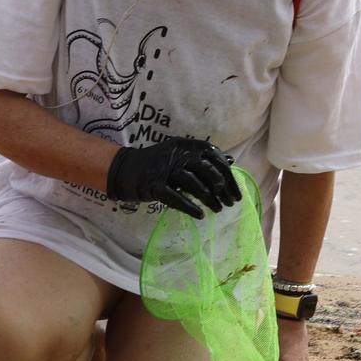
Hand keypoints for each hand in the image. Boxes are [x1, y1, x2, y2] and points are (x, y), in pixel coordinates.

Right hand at [105, 137, 240, 218]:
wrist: (124, 170)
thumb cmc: (156, 164)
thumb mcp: (180, 154)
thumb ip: (203, 157)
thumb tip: (230, 160)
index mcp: (185, 145)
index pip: (213, 156)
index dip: (227, 173)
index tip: (235, 190)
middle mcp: (176, 155)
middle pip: (206, 170)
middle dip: (222, 188)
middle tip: (230, 203)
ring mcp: (164, 170)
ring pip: (193, 184)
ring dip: (209, 199)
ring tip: (218, 209)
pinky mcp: (154, 185)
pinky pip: (175, 197)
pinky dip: (189, 207)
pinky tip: (200, 215)